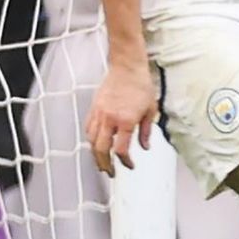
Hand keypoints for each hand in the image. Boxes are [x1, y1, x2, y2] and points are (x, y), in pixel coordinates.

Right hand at [87, 57, 159, 171]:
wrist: (127, 67)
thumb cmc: (141, 85)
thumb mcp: (151, 109)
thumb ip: (146, 131)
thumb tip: (145, 147)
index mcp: (125, 121)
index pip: (121, 150)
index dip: (125, 162)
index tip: (130, 165)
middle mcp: (109, 119)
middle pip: (101, 150)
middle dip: (105, 164)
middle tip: (110, 172)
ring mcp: (99, 113)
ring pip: (92, 141)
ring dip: (96, 155)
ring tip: (101, 162)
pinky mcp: (94, 108)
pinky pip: (88, 129)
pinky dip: (91, 140)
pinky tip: (96, 143)